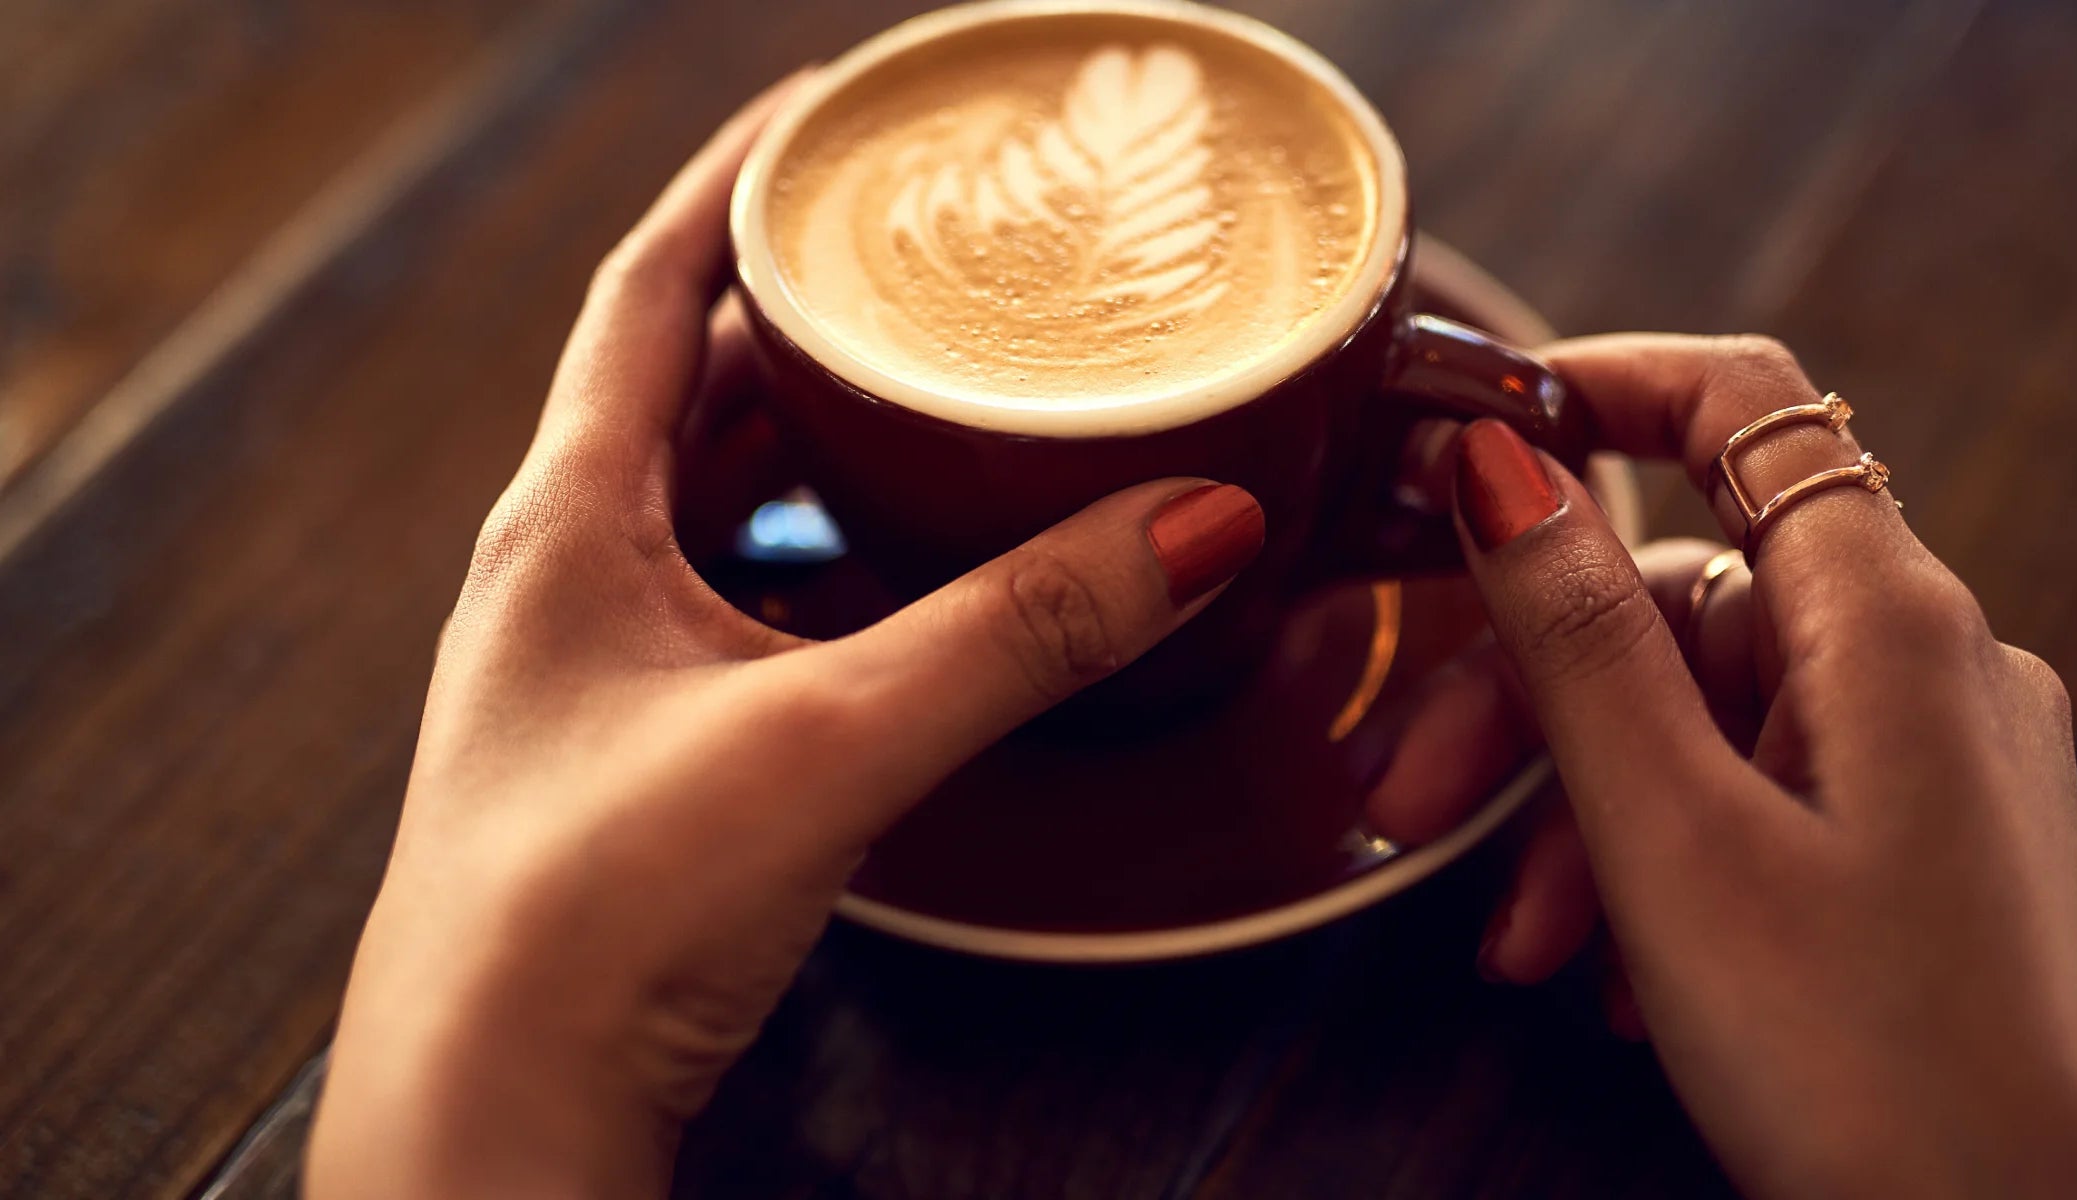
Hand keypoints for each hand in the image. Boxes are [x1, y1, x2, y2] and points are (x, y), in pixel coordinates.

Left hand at [306, 79, 1264, 1199]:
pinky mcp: (651, 753)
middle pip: (690, 376)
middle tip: (926, 251)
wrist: (500, 1121)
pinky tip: (905, 568)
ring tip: (936, 381)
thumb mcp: (828, 742)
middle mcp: (571, 574)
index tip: (836, 111)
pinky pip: (747, 597)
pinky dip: (829, 553)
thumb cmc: (592, 922)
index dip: (741, 177)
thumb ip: (1020, 628)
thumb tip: (1198, 520)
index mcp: (567, 519)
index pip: (650, 282)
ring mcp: (604, 668)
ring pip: (721, 494)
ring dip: (820, 429)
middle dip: (808, 302)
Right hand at [1377, 335, 2076, 1196]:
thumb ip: (1578, 636)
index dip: (1602, 385)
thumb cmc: (1880, 1072)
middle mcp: (1922, 670)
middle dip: (1531, 696)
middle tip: (1412, 795)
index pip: (1745, 406)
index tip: (1474, 426)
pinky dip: (1656, 868)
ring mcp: (1928, 768)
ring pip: (1703, 719)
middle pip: (1685, 598)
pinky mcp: (1917, 857)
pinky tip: (1611, 976)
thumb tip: (1502, 462)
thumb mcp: (1674, 839)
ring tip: (1521, 949)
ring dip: (1580, 817)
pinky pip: (1754, 805)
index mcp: (1886, 626)